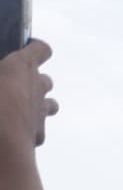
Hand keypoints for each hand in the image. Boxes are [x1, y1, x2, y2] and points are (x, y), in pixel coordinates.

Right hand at [0, 40, 57, 154]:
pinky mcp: (39, 134)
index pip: (41, 49)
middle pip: (46, 80)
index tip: (28, 47)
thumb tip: (0, 77)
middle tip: (15, 83)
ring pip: (51, 105)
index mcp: (22, 66)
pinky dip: (29, 129)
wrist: (1, 143)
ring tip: (18, 107)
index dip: (36, 47)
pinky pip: (38, 129)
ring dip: (39, 104)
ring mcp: (41, 112)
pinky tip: (12, 131)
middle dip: (35, 80)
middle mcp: (38, 87)